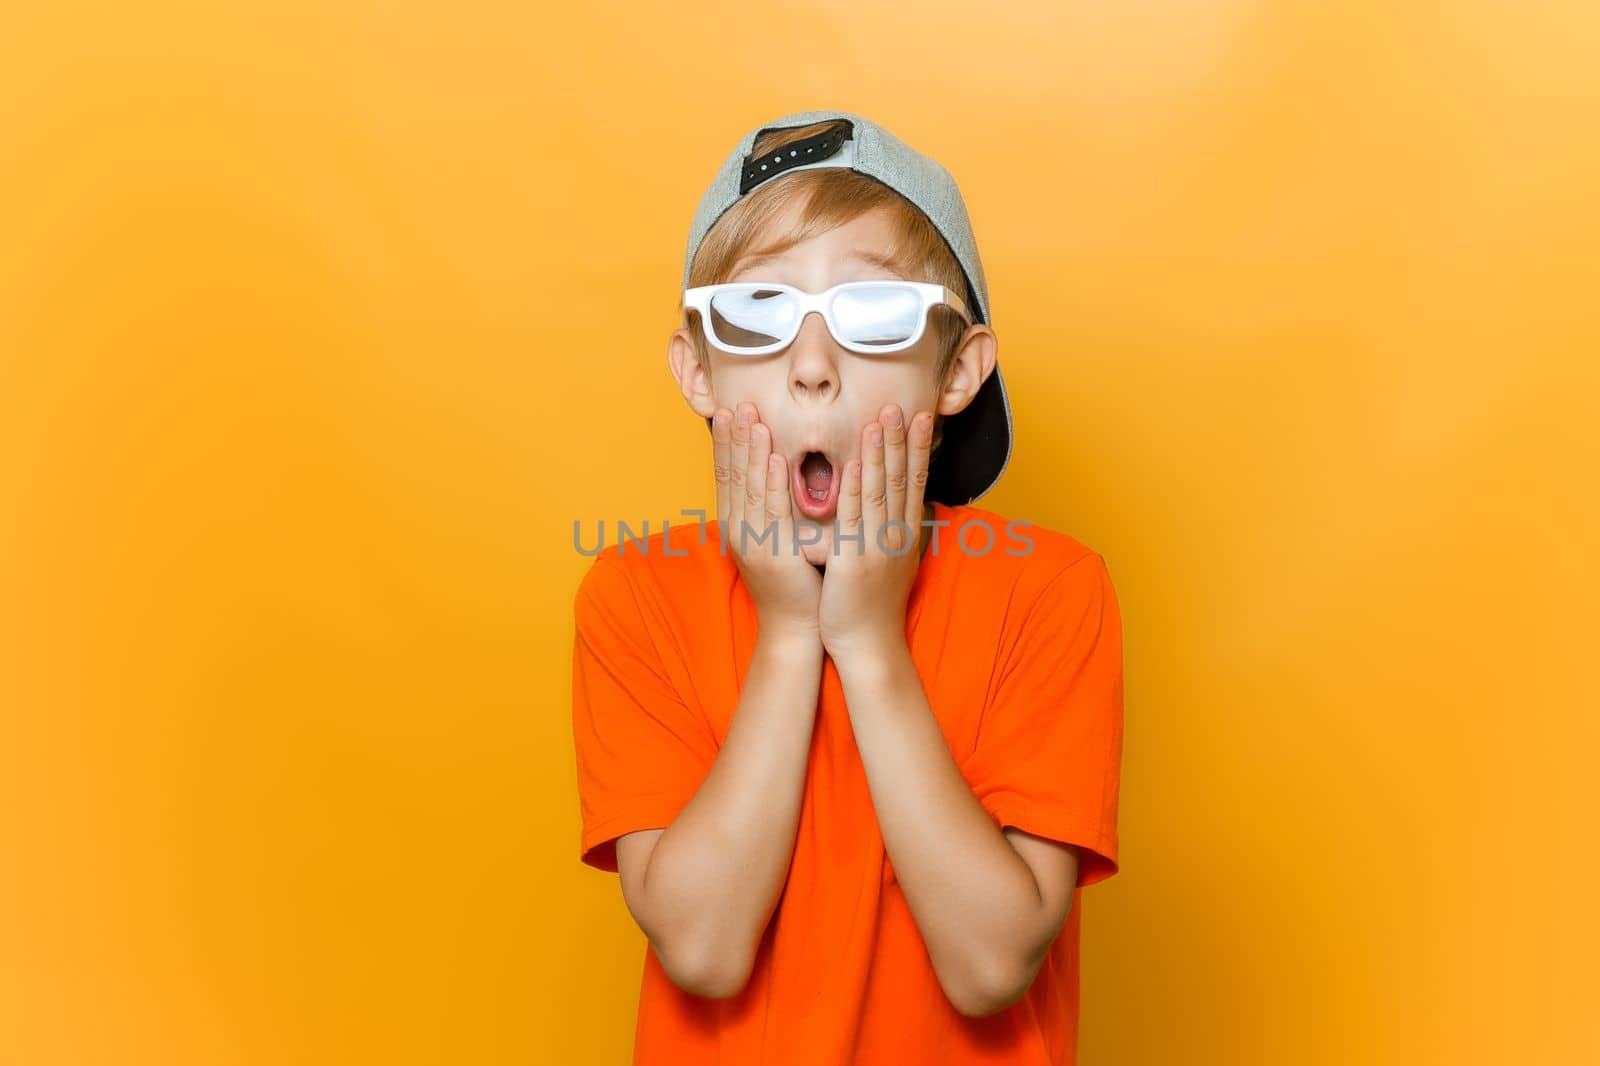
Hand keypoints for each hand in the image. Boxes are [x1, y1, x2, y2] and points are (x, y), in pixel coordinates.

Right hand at [713, 401, 823, 642]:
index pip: (726, 475)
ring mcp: (752, 543)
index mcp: (738, 524)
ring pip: (748, 488)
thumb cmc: (794, 580)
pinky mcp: (772, 554)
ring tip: (752, 419)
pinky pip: (771, 511)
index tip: (729, 410)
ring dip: (749, 451)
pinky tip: (773, 459)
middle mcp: (738, 530)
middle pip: (731, 475)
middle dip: (733, 438)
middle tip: (736, 402)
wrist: (797, 626)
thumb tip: (774, 472)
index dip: (727, 442)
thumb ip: (772, 508)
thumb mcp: (777, 538)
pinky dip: (770, 483)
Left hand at [818, 404, 933, 662]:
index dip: (917, 447)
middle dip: (901, 440)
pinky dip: (856, 489)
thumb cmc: (871, 604)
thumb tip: (903, 504)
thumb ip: (894, 530)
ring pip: (881, 491)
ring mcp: (878, 547)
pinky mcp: (855, 560)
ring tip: (880, 420)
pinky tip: (855, 464)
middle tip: (900, 404)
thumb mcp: (889, 560)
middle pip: (902, 479)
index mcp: (904, 533)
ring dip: (880, 453)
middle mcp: (897, 535)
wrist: (868, 644)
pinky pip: (855, 518)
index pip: (914, 481)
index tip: (920, 416)